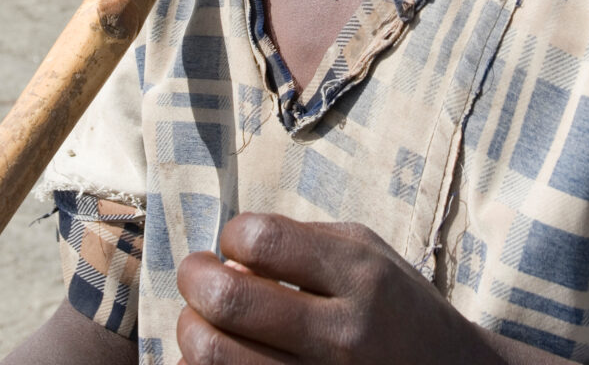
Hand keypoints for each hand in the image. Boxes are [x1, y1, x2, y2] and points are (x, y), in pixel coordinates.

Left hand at [176, 212, 492, 363]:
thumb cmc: (396, 306)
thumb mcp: (366, 252)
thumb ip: (300, 243)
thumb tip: (226, 259)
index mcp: (359, 274)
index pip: (262, 240)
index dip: (231, 235)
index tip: (233, 243)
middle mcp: (343, 333)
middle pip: (230, 302)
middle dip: (194, 281)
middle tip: (195, 276)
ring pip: (218, 361)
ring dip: (192, 333)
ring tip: (200, 321)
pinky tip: (222, 357)